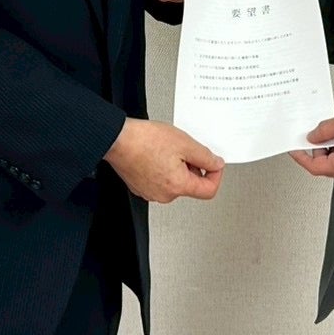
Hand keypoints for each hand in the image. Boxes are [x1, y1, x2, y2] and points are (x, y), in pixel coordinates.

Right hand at [105, 118, 224, 202]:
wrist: (117, 139)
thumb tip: (216, 164)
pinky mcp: (141, 187)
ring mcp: (151, 192)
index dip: (215, 175)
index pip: (209, 191)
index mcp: (178, 186)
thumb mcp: (185, 143)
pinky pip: (160, 180)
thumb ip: (206, 157)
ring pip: (175, 182)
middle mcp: (164, 195)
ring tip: (167, 149)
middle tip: (185, 148)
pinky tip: (157, 153)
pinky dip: (163, 168)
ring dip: (177, 166)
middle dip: (193, 167)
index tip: (213, 164)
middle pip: (191, 185)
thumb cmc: (145, 140)